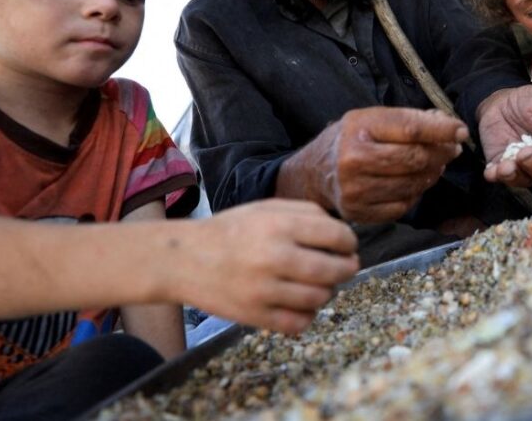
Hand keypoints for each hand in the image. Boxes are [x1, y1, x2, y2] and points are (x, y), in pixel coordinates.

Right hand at [179, 199, 358, 333]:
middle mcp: (274, 257)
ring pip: (321, 298)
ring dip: (327, 291)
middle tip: (344, 266)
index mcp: (280, 226)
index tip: (347, 246)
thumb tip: (342, 231)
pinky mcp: (254, 316)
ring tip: (317, 283)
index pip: (338, 236)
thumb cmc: (230, 231)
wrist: (182, 260)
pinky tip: (300, 303)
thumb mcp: (266, 208)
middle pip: (336, 270)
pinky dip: (307, 315)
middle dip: (347, 268)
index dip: (349, 242)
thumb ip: (306, 213)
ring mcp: (264, 290)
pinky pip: (300, 323)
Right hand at [283, 107, 466, 222]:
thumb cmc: (350, 140)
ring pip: (413, 184)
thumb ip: (408, 120)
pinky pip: (403, 205)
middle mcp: (353, 159)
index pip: (411, 128)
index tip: (461, 130)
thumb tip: (449, 124)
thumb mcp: (371, 118)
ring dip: (432, 174)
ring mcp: (355, 190)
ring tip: (436, 165)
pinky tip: (414, 182)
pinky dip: (416, 193)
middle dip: (442, 153)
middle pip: (416, 158)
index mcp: (358, 128)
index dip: (442, 130)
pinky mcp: (359, 212)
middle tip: (453, 149)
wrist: (313, 173)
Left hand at [477, 85, 531, 186]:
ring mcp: (526, 167)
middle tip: (525, 153)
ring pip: (527, 180)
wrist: (500, 104)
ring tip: (507, 166)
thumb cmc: (528, 101)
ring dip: (518, 175)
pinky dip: (497, 176)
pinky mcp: (505, 168)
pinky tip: (493, 171)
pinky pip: (503, 179)